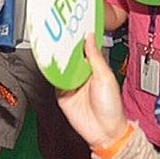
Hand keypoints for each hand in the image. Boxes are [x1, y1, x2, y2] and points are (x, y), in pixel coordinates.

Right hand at [55, 35, 127, 149]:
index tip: (72, 27)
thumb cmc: (111, 107)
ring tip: (51, 46)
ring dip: (57, 59)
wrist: (103, 131)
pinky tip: (49, 64)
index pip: (85, 50)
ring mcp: (72, 84)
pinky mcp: (62, 95)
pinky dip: (51, 74)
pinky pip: (54, 82)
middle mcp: (83, 75)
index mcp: (96, 68)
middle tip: (58, 34)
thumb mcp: (105, 77)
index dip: (79, 40)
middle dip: (65, 48)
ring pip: (61, 68)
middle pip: (70, 58)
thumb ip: (95, 57)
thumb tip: (90, 37)